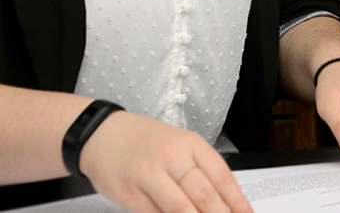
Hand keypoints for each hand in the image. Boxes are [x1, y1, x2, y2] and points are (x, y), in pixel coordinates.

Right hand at [78, 109, 252, 212]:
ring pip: (180, 209)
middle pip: (204, 195)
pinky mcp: (129, 193)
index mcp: (190, 144)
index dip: (237, 201)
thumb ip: (200, 171)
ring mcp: (149, 175)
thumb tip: (225, 202)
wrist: (102, 134)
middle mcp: (171, 157)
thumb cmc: (145, 142)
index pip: (221, 176)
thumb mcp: (179, 145)